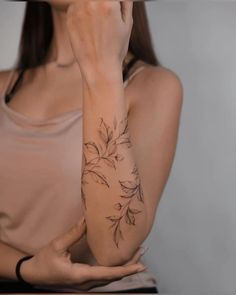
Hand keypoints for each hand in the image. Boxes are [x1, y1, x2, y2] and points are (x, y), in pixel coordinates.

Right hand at [21, 217, 145, 290]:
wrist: (33, 274)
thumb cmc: (43, 261)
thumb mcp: (57, 246)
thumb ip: (73, 234)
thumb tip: (87, 220)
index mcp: (81, 276)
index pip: (108, 274)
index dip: (125, 269)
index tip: (140, 265)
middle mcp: (86, 283)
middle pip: (113, 276)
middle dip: (130, 265)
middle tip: (143, 250)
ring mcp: (85, 283)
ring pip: (110, 277)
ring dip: (124, 266)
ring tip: (137, 254)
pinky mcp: (84, 279)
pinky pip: (104, 275)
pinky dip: (115, 268)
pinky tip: (120, 260)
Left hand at [66, 0, 132, 77]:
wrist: (99, 68)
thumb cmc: (116, 49)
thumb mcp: (127, 24)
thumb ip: (125, 2)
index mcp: (109, 3)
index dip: (114, 3)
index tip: (114, 8)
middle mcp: (91, 3)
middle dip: (103, 4)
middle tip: (106, 16)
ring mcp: (78, 10)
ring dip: (92, 4)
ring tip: (98, 21)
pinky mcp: (69, 17)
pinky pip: (76, 5)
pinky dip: (83, 11)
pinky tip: (89, 27)